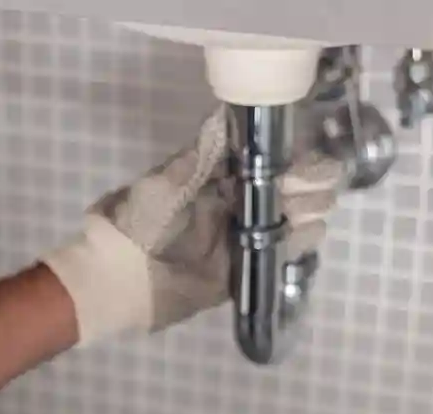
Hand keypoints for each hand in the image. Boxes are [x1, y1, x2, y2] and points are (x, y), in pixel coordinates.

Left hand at [39, 107, 343, 344]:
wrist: (121, 279)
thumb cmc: (138, 222)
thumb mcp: (166, 181)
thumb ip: (200, 154)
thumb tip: (225, 114)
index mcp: (224, 176)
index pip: (275, 159)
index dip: (296, 158)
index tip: (302, 163)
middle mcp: (241, 202)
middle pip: (296, 187)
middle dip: (311, 184)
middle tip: (303, 193)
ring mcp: (247, 236)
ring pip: (299, 218)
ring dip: (311, 212)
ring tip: (300, 215)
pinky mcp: (247, 268)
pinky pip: (285, 254)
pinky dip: (300, 244)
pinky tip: (301, 236)